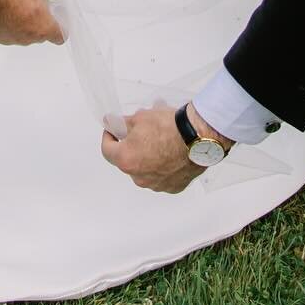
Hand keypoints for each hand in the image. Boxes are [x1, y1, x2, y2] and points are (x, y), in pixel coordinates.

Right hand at [0, 0, 68, 46]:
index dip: (62, 27)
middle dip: (42, 22)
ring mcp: (13, 39)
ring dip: (26, 24)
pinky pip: (11, 34)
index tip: (58, 16)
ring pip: (26, 35)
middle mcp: (29, 38)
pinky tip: (6, 9)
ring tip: (19, 3)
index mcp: (43, 27)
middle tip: (37, 3)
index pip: (60, 37)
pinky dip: (12, 25)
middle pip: (42, 35)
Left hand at [101, 103, 230, 193]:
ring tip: (158, 139)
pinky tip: (170, 152)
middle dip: (130, 145)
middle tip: (140, 131)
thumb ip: (121, 123)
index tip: (113, 129)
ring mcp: (156, 185)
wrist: (197, 137)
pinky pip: (161, 177)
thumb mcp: (139, 117)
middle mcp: (139, 178)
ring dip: (146, 157)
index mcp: (126, 160)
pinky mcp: (172, 187)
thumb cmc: (167, 127)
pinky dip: (162, 166)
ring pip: (144, 170)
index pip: (107, 150)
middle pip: (127, 161)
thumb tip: (111, 122)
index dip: (108, 137)